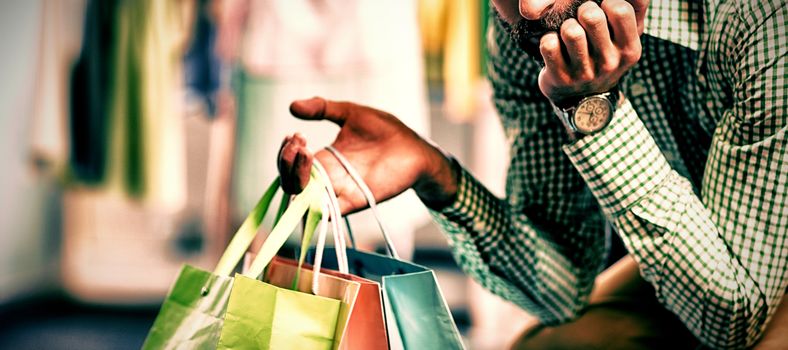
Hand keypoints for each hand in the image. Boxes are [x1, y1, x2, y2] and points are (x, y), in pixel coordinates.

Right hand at [278, 97, 457, 213]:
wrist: (416, 148)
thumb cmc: (387, 131)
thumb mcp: (350, 113)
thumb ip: (322, 108)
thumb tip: (292, 106)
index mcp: (325, 159)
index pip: (292, 166)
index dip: (286, 153)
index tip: (296, 134)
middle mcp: (328, 178)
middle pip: (291, 184)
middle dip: (286, 164)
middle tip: (298, 142)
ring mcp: (340, 191)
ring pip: (303, 201)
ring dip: (296, 180)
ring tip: (306, 153)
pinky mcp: (356, 201)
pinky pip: (328, 213)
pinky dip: (315, 204)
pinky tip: (314, 180)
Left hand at [538, 0, 646, 104]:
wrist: (584, 98)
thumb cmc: (606, 54)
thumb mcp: (627, 37)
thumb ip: (635, 8)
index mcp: (629, 50)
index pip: (620, 9)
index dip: (607, 2)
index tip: (603, 8)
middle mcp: (609, 63)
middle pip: (592, 16)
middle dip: (583, 10)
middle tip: (582, 18)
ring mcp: (584, 73)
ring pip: (570, 31)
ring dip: (566, 26)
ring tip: (569, 33)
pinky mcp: (560, 78)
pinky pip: (549, 45)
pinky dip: (548, 40)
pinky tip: (555, 46)